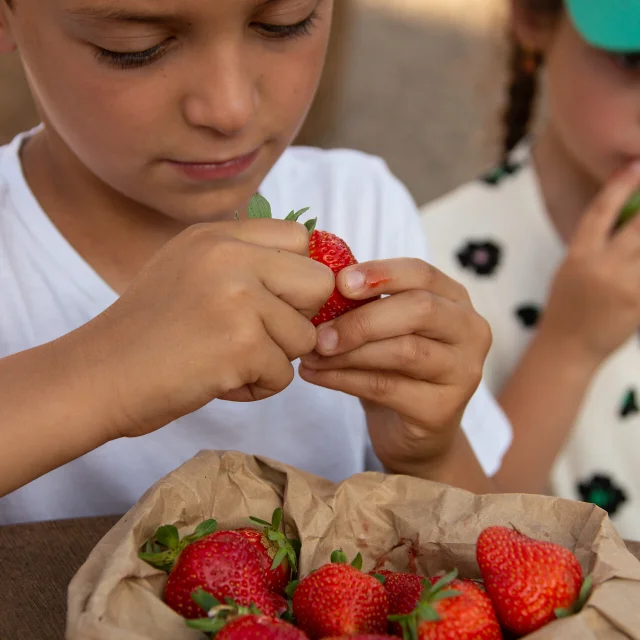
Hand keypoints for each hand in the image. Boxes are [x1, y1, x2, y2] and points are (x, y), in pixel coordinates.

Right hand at [75, 219, 334, 439]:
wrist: (97, 376)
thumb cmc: (148, 331)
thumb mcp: (191, 269)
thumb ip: (246, 262)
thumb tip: (319, 275)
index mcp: (218, 235)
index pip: (301, 238)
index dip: (300, 276)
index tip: (282, 302)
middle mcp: (230, 256)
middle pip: (319, 282)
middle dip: (299, 317)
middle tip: (260, 335)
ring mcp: (237, 299)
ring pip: (305, 336)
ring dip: (275, 358)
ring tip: (228, 361)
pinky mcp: (241, 345)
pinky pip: (285, 374)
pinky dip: (258, 387)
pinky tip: (219, 381)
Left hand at [298, 258, 491, 474]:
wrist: (410, 431)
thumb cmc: (394, 368)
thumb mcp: (385, 328)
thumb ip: (365, 303)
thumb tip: (320, 284)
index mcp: (455, 300)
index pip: (422, 273)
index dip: (380, 274)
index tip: (339, 283)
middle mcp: (471, 331)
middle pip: (419, 309)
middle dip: (362, 319)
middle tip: (319, 333)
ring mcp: (463, 372)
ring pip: (403, 351)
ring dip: (348, 352)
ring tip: (311, 355)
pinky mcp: (442, 409)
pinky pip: (386, 387)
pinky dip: (343, 379)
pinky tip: (314, 375)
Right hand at [540, 161, 639, 365]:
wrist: (569, 349)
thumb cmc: (567, 308)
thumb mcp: (570, 269)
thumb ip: (595, 244)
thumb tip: (625, 217)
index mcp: (579, 256)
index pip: (600, 212)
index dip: (620, 186)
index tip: (636, 166)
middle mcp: (602, 267)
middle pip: (638, 225)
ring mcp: (626, 286)